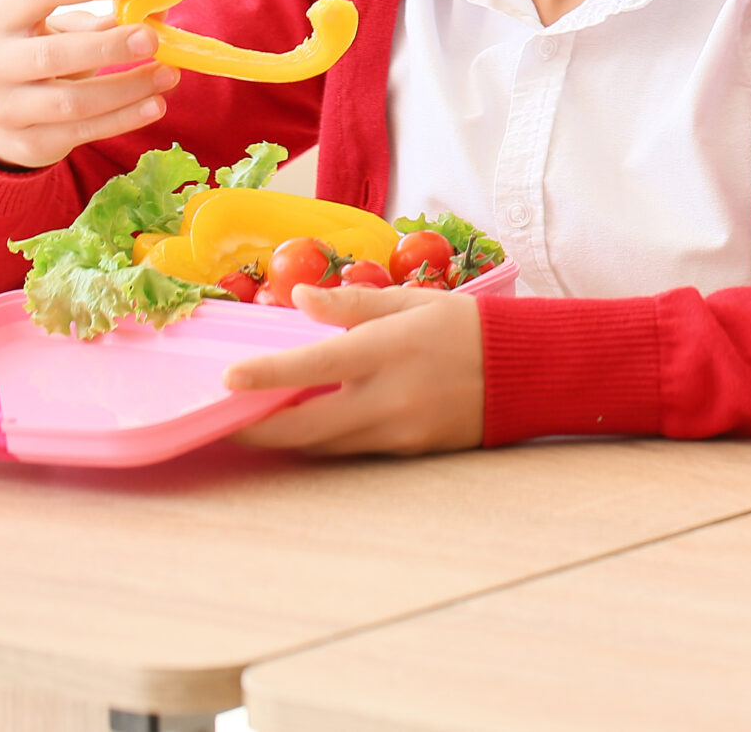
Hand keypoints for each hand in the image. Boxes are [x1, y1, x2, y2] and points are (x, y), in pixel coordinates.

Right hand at [0, 0, 179, 168]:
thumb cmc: (41, 53)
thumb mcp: (62, 29)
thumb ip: (109, 16)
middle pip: (53, 55)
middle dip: (108, 47)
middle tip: (152, 38)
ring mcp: (6, 108)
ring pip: (73, 101)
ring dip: (128, 87)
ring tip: (169, 74)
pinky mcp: (28, 143)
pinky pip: (83, 131)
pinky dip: (124, 118)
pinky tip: (156, 105)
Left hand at [226, 284, 484, 455]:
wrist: (529, 371)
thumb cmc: (469, 327)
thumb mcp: (414, 302)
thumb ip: (353, 304)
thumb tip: (298, 299)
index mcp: (391, 350)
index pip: (316, 366)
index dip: (267, 374)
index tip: (227, 378)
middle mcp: (391, 398)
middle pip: (304, 427)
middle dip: (255, 429)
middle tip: (221, 422)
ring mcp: (399, 431)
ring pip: (323, 444)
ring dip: (286, 435)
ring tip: (256, 419)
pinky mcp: (408, 452)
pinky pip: (351, 449)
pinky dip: (323, 437)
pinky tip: (308, 422)